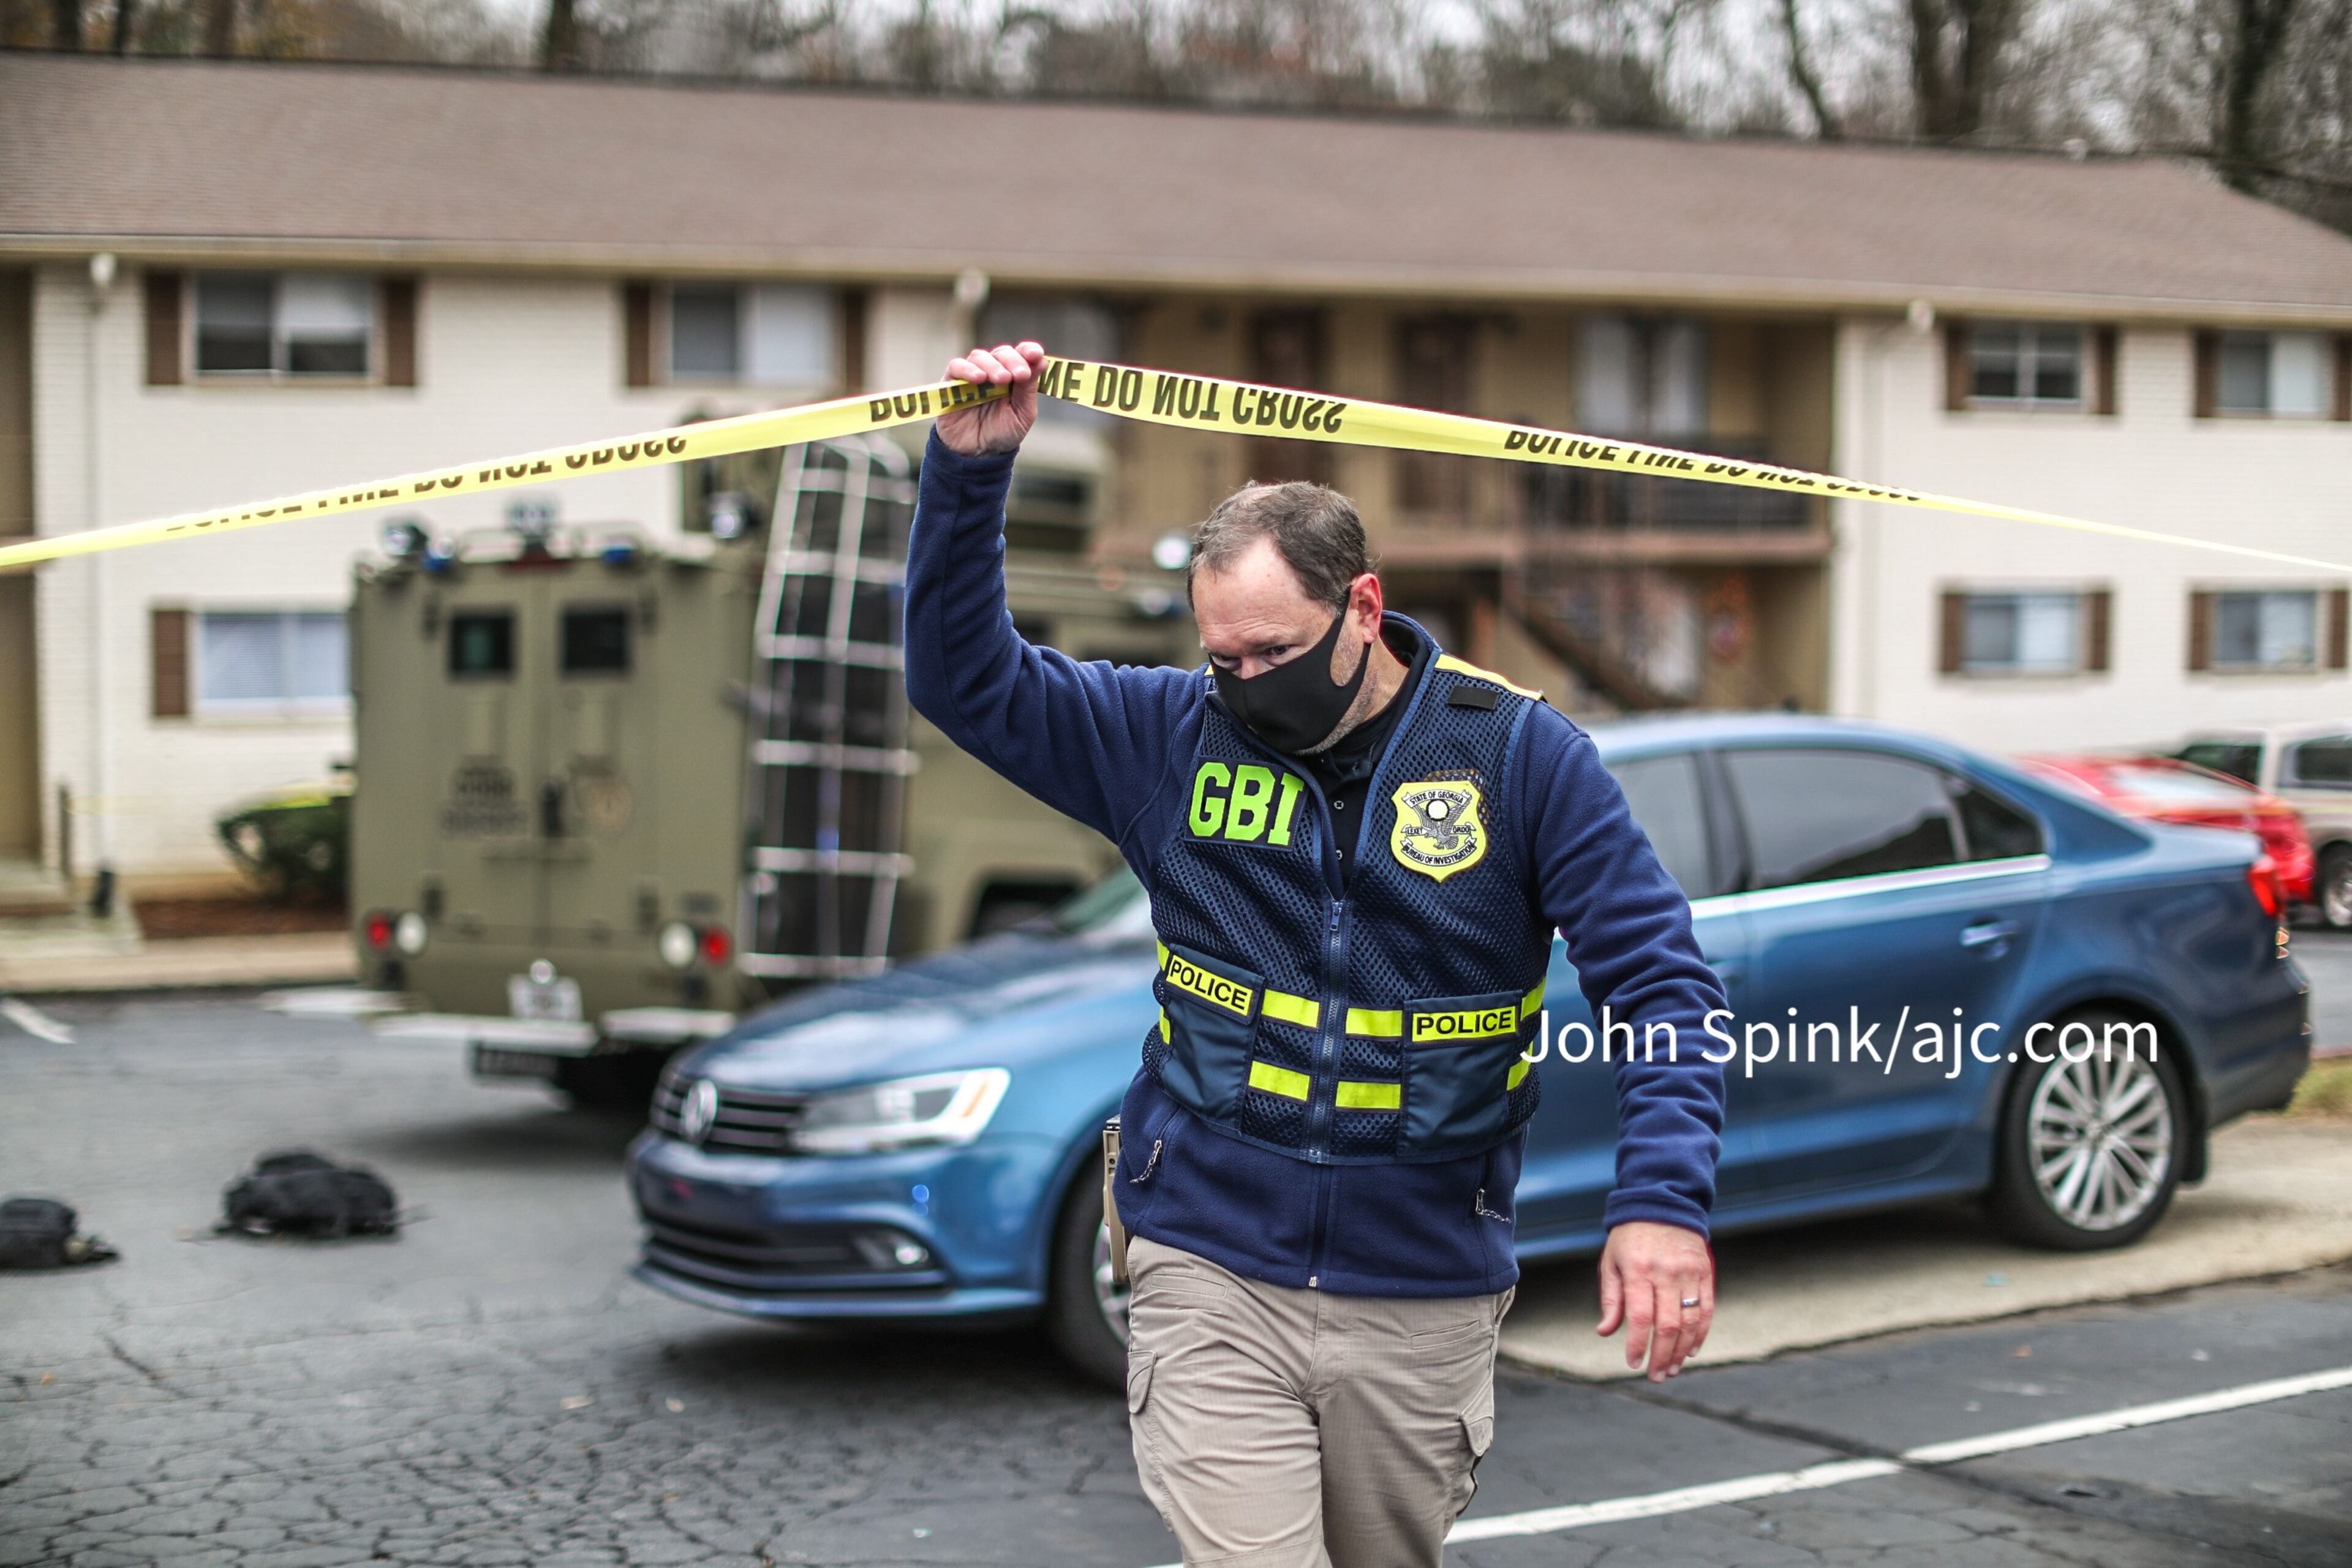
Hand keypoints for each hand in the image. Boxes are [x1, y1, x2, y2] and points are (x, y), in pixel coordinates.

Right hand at [936, 341, 1043, 455]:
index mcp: (1014, 377)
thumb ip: (1028, 389)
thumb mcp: (1022, 415)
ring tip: (1002, 380)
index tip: (1036, 355)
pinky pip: (956, 367)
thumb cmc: (1002, 434)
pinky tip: (979, 379)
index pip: (1021, 354)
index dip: (1028, 350)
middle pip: (1002, 352)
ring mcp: (972, 376)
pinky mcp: (951, 383)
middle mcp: (993, 372)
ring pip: (980, 356)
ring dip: (993, 365)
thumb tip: (1042, 362)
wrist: (977, 456)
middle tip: (1020, 375)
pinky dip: (967, 369)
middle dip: (1013, 360)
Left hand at [1595, 1221, 1713, 1381]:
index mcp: (1638, 1270)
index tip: (1633, 1364)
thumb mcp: (1611, 1262)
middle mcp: (1665, 1273)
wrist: (1662, 1203)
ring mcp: (1688, 1273)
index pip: (1639, 1316)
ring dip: (1681, 1350)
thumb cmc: (1630, 1237)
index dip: (1637, 1344)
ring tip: (1672, 1368)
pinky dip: (1700, 1333)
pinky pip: (1706, 1309)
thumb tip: (1605, 1331)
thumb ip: (1611, 1298)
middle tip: (1656, 1376)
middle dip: (1661, 1356)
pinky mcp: (1704, 1272)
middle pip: (1667, 1325)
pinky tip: (1691, 1349)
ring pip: (1689, 1321)